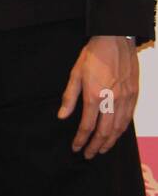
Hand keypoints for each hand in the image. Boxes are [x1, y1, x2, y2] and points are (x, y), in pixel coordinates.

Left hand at [58, 35, 138, 157]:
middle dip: (96, 146)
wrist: (116, 41)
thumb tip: (62, 116)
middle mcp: (112, 100)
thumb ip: (69, 97)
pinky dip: (121, 130)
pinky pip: (128, 118)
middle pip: (105, 131)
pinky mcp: (134, 95)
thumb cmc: (93, 56)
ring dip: (110, 141)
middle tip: (89, 154)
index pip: (87, 126)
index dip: (81, 139)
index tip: (76, 148)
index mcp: (94, 96)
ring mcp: (126, 98)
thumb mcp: (75, 74)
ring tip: (101, 149)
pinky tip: (116, 134)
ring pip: (119, 128)